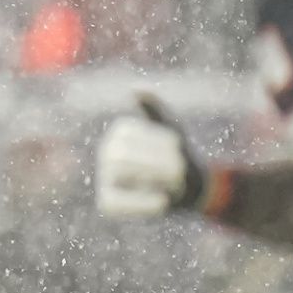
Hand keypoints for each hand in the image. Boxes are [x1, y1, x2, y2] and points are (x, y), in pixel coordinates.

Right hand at [96, 95, 207, 217]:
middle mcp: (107, 152)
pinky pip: (116, 204)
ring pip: (119, 175)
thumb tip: (135, 88)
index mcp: (121, 131)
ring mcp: (104, 177)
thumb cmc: (179, 157)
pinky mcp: (107, 202)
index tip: (179, 150)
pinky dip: (142, 204)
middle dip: (155, 165)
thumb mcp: (174, 130)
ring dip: (152, 180)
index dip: (159, 144)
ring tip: (173, 186)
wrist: (188, 188)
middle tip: (180, 173)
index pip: (133, 136)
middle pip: (122, 156)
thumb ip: (156, 111)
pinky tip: (162, 203)